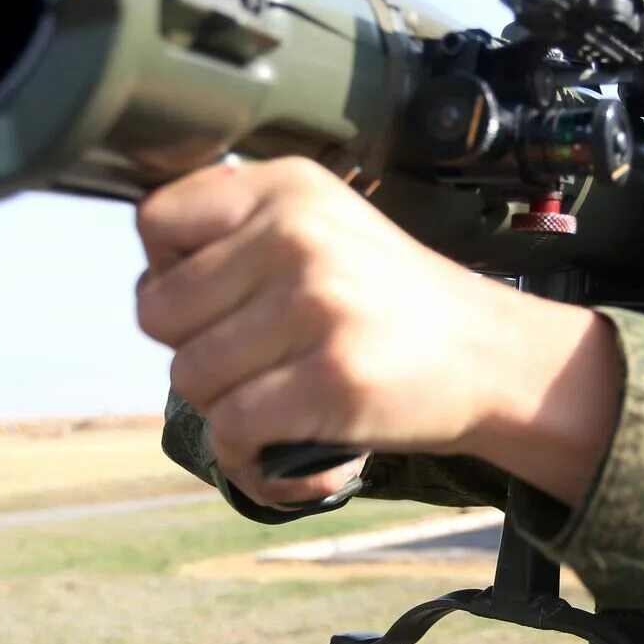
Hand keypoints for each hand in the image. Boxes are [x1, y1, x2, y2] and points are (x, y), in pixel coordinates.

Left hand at [136, 158, 620, 507]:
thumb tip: (152, 279)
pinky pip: (231, 430)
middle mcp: (297, 235)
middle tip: (256, 358)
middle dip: (195, 346)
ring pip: (190, 375)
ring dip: (225, 405)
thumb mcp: (324, 222)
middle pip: (159, 310)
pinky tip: (282, 451)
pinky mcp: (331, 379)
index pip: (156, 220)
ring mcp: (316, 305)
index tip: (218, 297)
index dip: (168, 271)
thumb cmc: (391, 299)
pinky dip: (246, 456)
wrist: (491, 356)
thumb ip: (240, 230)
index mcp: (287, 187)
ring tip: (278, 402)